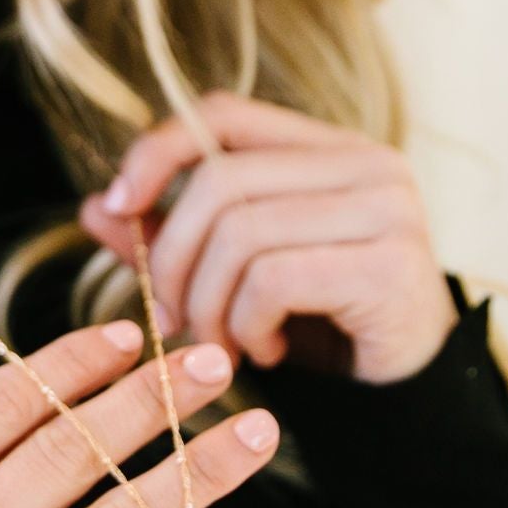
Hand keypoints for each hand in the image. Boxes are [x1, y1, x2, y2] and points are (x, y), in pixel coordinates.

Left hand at [77, 94, 455, 387]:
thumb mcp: (238, 277)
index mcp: (329, 148)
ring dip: (209, 302)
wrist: (412, 395)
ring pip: (240, 232)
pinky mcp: (390, 265)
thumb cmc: (324, 327)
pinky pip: (272, 280)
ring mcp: (386, 209)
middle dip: (172, 256)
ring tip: (222, 343)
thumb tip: (95, 209)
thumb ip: (174, 239)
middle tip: (174, 317)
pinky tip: (266, 351)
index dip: (156, 152)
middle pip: (219, 180)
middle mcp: (367, 163)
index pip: (220, 112)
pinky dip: (247, 325)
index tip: (118, 208)